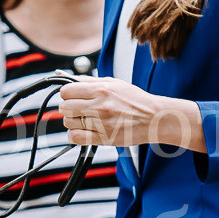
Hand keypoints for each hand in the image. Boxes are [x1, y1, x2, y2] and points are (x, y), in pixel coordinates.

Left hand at [58, 79, 204, 151]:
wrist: (154, 118)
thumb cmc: (136, 100)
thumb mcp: (115, 83)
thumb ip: (92, 81)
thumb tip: (72, 80)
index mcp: (102, 89)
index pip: (67, 91)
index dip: (66, 94)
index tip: (70, 96)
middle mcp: (100, 105)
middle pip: (65, 107)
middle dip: (67, 108)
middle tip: (76, 109)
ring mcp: (101, 123)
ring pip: (69, 122)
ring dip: (72, 121)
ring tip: (83, 120)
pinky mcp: (103, 138)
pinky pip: (76, 137)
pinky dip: (74, 135)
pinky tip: (81, 131)